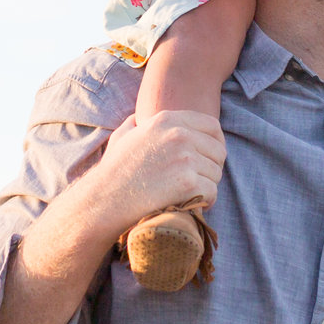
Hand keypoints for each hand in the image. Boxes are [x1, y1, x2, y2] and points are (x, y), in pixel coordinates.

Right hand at [90, 110, 225, 235]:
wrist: (105, 199)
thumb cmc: (113, 171)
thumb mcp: (121, 137)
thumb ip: (134, 124)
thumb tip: (137, 120)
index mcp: (167, 120)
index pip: (212, 126)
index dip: (215, 144)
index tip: (208, 159)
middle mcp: (178, 134)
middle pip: (218, 151)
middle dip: (212, 168)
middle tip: (199, 181)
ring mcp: (185, 158)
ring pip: (216, 173)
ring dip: (208, 186)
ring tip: (191, 193)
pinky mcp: (188, 182)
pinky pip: (213, 192)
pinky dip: (206, 202)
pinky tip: (193, 204)